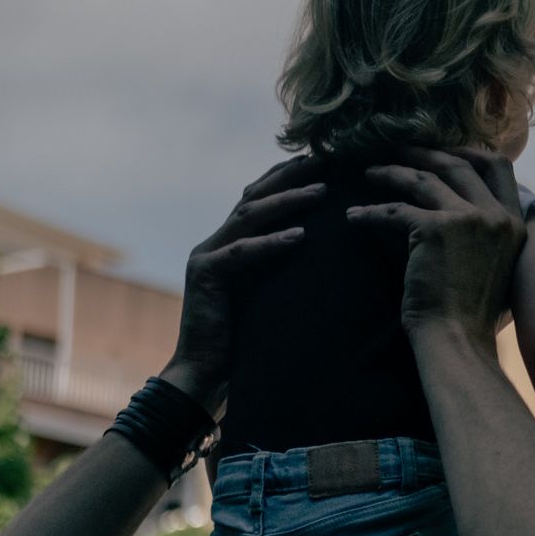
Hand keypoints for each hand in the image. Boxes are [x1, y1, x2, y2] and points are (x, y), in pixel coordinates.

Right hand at [168, 155, 327, 410]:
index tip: (325, 162)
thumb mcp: (272, 295)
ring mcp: (207, 255)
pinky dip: (272, 243)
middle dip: (291, 175)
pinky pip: (242, 253)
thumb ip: (285, 270)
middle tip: (327, 161)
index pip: (260, 197)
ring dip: (288, 201)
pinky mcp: (206, 276)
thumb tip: (329, 254)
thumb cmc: (246, 340)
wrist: (205, 373)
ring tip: (322, 192)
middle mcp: (217, 242)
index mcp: (231, 242)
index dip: (289, 176)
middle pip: (255, 195)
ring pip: (249, 216)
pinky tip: (300, 236)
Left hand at [348, 146, 525, 341]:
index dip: (467, 152)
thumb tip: (465, 210)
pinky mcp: (436, 230)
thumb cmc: (471, 314)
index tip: (441, 153)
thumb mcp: (495, 266)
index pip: (499, 167)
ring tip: (370, 174)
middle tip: (396, 152)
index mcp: (515, 224)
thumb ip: (488, 234)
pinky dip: (370, 213)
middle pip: (458, 164)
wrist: (458, 339)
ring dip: (392, 173)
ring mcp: (468, 220)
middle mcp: (496, 216)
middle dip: (423, 153)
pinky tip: (355, 217)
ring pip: (424, 179)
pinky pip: (395, 210)